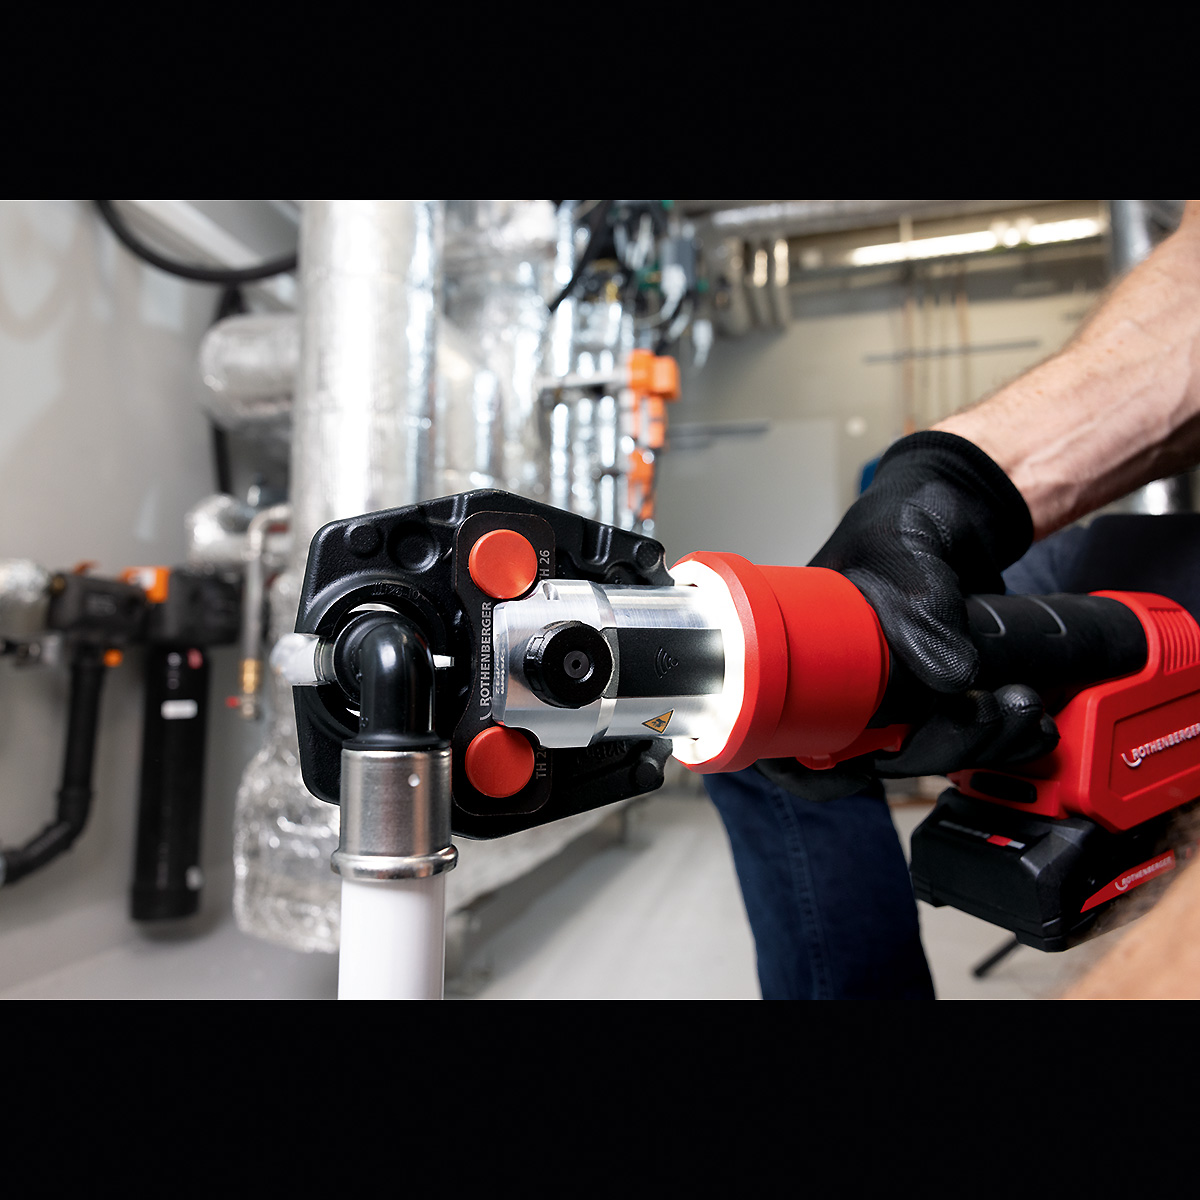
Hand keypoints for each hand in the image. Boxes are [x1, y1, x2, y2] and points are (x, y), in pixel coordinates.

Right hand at [762, 432, 1056, 798]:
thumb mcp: (907, 546)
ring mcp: (895, 696)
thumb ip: (924, 606)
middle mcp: (845, 686)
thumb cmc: (904, 515)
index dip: (814, 771)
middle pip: (871, 760)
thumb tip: (951, 678)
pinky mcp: (942, 697)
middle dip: (933, 749)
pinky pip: (964, 739)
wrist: (960, 505)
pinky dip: (1002, 741)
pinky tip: (1031, 722)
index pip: (786, 739)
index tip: (858, 771)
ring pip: (923, 755)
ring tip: (1022, 710)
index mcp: (806, 657)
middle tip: (987, 712)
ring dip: (978, 748)